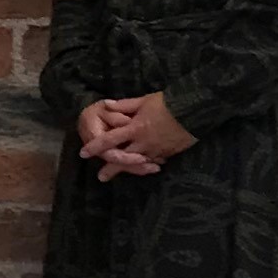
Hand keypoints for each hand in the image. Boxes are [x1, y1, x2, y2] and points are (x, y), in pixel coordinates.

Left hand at [78, 92, 192, 180]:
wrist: (194, 111)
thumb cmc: (167, 103)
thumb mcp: (144, 100)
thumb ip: (125, 105)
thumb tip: (107, 105)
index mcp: (134, 128)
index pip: (109, 140)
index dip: (95, 147)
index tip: (84, 153)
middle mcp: (143, 142)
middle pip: (122, 158)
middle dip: (111, 168)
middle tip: (100, 177)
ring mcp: (156, 150)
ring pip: (138, 163)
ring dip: (130, 168)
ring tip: (122, 174)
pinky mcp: (168, 153)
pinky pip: (154, 161)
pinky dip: (148, 163)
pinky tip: (145, 166)